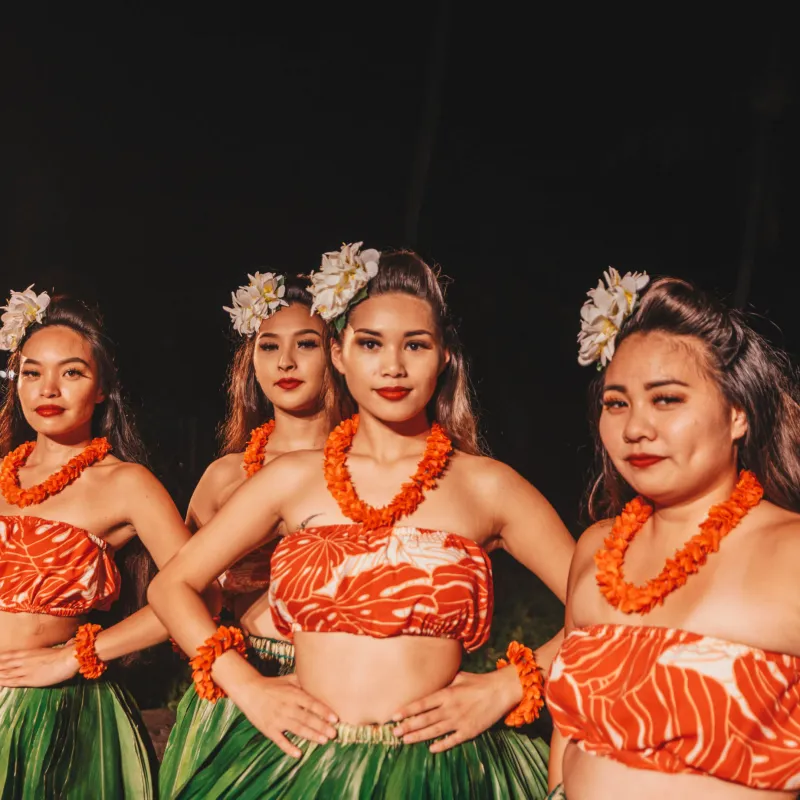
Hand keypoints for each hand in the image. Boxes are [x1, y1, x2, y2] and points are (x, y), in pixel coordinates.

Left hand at [0, 644, 78, 686]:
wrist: (69, 659)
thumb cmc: (67, 653)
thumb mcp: (60, 648)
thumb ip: (60, 646)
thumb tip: (71, 641)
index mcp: (30, 652)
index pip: (8, 655)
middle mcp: (24, 660)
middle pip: (3, 664)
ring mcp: (25, 670)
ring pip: (5, 673)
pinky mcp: (29, 680)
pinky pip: (12, 682)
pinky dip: (3, 682)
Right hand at [238, 673, 338, 757]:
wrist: (249, 691)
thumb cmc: (272, 685)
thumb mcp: (288, 680)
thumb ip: (303, 681)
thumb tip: (320, 678)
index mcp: (293, 694)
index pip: (311, 703)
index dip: (324, 711)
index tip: (335, 718)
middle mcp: (286, 707)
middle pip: (307, 718)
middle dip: (321, 726)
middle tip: (334, 734)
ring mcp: (277, 719)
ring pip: (297, 729)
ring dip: (311, 736)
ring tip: (324, 741)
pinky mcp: (269, 729)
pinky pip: (280, 741)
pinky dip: (288, 748)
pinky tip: (298, 754)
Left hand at [391, 667, 521, 752]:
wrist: (500, 691)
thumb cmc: (479, 682)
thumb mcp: (459, 677)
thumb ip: (444, 683)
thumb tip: (432, 683)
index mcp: (446, 693)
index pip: (421, 703)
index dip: (407, 710)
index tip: (394, 715)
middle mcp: (450, 708)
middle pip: (424, 719)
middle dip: (408, 726)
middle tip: (394, 732)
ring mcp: (459, 721)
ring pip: (434, 731)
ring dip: (419, 736)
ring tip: (405, 740)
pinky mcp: (469, 731)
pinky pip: (452, 740)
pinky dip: (441, 745)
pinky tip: (431, 748)